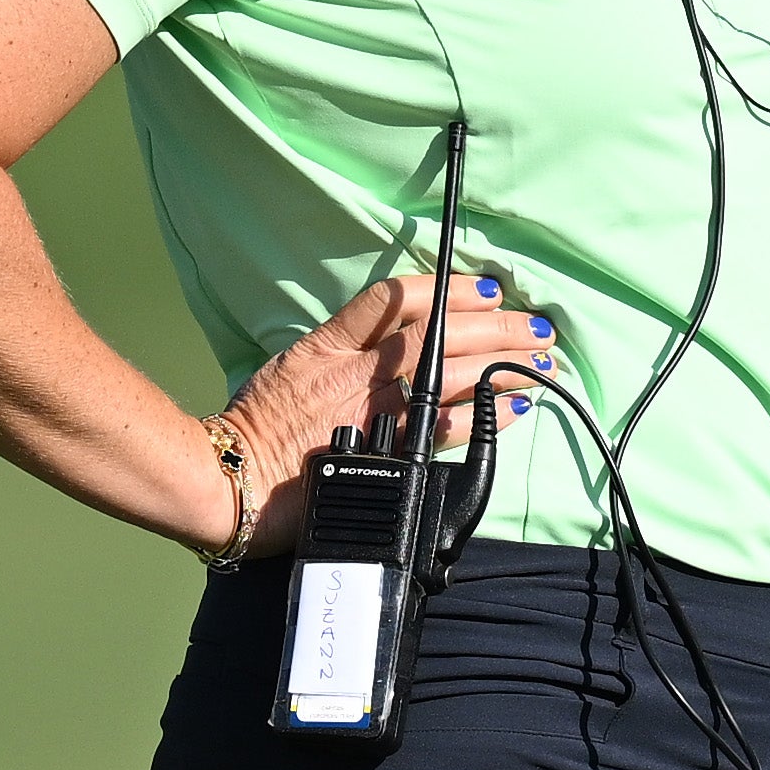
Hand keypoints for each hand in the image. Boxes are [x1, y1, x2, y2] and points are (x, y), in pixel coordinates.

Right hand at [214, 274, 558, 552]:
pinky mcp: (386, 451)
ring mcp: (373, 410)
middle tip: (535, 322)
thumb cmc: (250, 432)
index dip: (447, 288)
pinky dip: (488, 412)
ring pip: (453, 373)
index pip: (395, 299)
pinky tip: (517, 404)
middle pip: (439, 332)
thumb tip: (379, 344)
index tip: (485, 287)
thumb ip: (334, 354)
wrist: (227, 483)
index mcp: (328, 345)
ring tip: (541, 358)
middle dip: (495, 324)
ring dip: (504, 363)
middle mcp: (355, 371)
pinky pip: (450, 425)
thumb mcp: (287, 371)